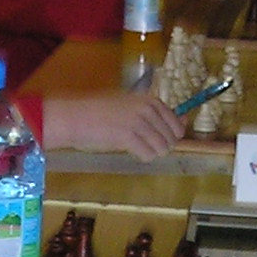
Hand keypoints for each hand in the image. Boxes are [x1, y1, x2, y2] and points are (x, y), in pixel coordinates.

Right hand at [41, 91, 184, 159]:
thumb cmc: (99, 111)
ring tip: (136, 148)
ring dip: (151, 153)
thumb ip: (154, 113)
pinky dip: (142, 157)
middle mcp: (147, 109)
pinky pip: (148, 154)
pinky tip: (130, 151)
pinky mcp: (128, 136)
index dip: (171, 137)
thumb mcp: (129, 105)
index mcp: (150, 100)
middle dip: (161, 147)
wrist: (74, 116)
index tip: (158, 140)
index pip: (177, 124)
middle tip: (143, 145)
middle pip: (171, 139)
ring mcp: (138, 122)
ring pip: (162, 148)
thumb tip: (182, 121)